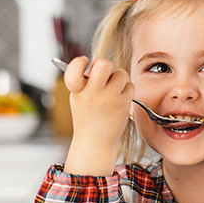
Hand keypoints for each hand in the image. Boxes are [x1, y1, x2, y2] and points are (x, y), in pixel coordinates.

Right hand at [63, 56, 133, 175]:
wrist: (96, 141)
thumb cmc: (88, 116)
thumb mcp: (79, 97)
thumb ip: (86, 80)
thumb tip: (99, 64)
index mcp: (77, 91)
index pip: (74, 70)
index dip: (78, 62)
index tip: (84, 61)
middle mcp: (93, 94)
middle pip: (104, 64)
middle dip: (105, 65)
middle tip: (104, 75)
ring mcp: (110, 99)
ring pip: (121, 73)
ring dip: (118, 78)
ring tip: (112, 89)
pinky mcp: (123, 104)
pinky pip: (130, 85)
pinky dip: (126, 89)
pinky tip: (119, 98)